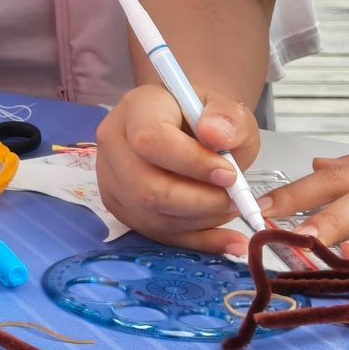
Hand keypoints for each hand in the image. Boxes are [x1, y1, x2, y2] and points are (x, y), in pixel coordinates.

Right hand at [96, 84, 262, 254]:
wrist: (187, 128)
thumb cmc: (204, 118)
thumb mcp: (226, 108)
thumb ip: (228, 117)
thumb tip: (215, 135)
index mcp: (135, 110)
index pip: (151, 141)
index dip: (191, 163)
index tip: (229, 174)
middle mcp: (114, 146)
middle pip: (146, 188)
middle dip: (199, 201)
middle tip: (234, 198)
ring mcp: (113, 182)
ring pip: (152, 216)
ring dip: (201, 220)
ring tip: (231, 207)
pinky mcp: (123, 209)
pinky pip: (160, 236)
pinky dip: (200, 241)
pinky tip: (229, 240)